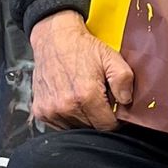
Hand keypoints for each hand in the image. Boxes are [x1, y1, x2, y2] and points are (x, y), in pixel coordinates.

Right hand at [31, 12, 134, 132]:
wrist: (53, 38)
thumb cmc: (80, 48)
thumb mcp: (110, 57)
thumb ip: (124, 80)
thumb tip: (127, 101)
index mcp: (85, 96)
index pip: (107, 126)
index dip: (114, 119)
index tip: (112, 109)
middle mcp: (66, 106)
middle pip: (91, 129)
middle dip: (98, 117)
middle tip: (97, 98)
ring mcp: (51, 111)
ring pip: (75, 129)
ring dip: (82, 118)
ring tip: (82, 97)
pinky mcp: (40, 112)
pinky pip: (60, 126)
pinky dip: (67, 117)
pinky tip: (69, 100)